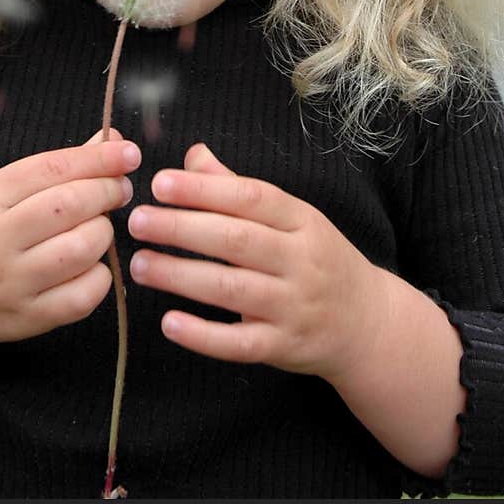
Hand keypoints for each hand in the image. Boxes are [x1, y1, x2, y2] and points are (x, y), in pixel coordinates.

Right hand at [0, 128, 140, 350]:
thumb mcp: (3, 191)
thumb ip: (57, 166)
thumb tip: (112, 139)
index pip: (52, 168)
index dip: (98, 159)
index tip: (129, 153)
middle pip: (70, 205)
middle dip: (107, 192)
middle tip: (119, 191)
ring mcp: (9, 283)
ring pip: (82, 249)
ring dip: (103, 234)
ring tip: (98, 229)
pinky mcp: (27, 318)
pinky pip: (84, 296)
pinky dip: (101, 277)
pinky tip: (92, 266)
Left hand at [127, 142, 386, 382]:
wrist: (367, 323)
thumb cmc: (317, 259)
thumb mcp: (293, 217)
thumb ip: (238, 188)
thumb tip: (193, 155)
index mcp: (302, 220)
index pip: (250, 198)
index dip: (203, 190)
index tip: (159, 183)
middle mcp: (300, 261)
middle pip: (236, 241)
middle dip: (181, 229)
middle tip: (136, 221)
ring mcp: (294, 307)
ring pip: (231, 290)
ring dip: (180, 277)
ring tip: (140, 266)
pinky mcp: (284, 347)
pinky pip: (239, 344)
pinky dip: (202, 335)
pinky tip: (169, 322)